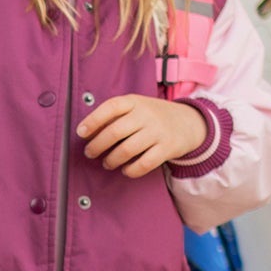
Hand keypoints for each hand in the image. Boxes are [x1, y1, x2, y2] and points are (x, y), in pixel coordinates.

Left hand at [77, 95, 209, 177]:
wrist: (189, 122)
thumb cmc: (152, 116)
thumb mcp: (136, 107)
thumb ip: (115, 116)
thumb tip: (87, 134)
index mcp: (135, 101)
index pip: (111, 107)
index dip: (93, 120)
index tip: (80, 133)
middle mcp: (146, 114)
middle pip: (115, 132)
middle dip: (97, 146)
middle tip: (90, 153)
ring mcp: (158, 131)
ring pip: (127, 150)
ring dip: (111, 160)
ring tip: (107, 163)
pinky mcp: (167, 148)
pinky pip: (144, 164)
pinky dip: (131, 170)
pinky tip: (125, 170)